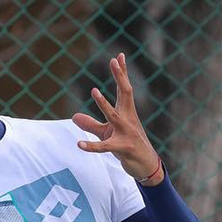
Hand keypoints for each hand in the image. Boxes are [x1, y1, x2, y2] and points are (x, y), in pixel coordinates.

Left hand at [72, 52, 163, 185]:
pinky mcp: (122, 148)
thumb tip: (74, 117)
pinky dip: (91, 146)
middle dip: (120, 77)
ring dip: (104, 104)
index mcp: (126, 112)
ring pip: (114, 116)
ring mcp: (126, 133)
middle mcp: (128, 119)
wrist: (146, 166)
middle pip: (125, 93)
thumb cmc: (127, 146)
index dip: (121, 73)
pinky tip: (79, 144)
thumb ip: (91, 124)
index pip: (123, 89)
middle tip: (113, 61)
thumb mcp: (107, 134)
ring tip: (94, 91)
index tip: (119, 56)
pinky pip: (104, 147)